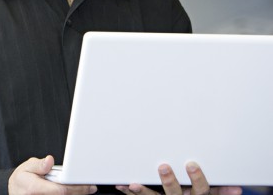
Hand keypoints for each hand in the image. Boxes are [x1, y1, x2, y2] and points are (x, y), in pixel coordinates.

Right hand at [8, 155, 96, 194]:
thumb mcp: (26, 168)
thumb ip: (39, 164)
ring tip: (82, 188)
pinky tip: (74, 191)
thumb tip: (49, 161)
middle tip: (90, 187)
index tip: (88, 185)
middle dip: (79, 191)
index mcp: (34, 188)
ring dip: (75, 194)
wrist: (16, 192)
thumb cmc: (21, 180)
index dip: (77, 188)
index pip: (61, 190)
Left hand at [116, 162, 241, 194]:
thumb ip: (220, 192)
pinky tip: (119, 185)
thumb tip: (237, 189)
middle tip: (162, 166)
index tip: (191, 164)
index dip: (197, 179)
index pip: (201, 190)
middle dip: (169, 181)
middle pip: (175, 194)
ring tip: (133, 183)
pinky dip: (128, 192)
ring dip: (143, 191)